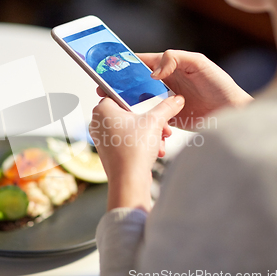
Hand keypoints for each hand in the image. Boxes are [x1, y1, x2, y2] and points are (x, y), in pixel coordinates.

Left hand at [89, 95, 184, 211]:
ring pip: (132, 129)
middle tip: (163, 126)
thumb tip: (177, 99)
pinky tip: (156, 151)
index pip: (120, 95)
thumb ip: (167, 107)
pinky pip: (129, 142)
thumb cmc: (133, 150)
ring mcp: (104, 139)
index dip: (139, 99)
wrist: (129, 180)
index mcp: (102, 110)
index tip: (151, 104)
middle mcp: (99, 124)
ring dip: (151, 134)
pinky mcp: (111, 152)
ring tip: (161, 141)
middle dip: (151, 122)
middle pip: (131, 114)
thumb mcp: (155, 122)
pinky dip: (144, 145)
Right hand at [96, 50, 252, 129]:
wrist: (234, 113)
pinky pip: (152, 119)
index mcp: (170, 67)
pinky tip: (138, 125)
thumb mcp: (199, 63)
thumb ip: (175, 59)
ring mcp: (167, 101)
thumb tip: (152, 72)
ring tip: (115, 108)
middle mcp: (166, 83)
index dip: (126, 64)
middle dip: (120, 86)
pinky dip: (144, 121)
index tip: (110, 67)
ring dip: (128, 105)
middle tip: (104, 90)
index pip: (143, 62)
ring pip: (141, 101)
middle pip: (137, 82)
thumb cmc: (220, 85)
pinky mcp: (170, 118)